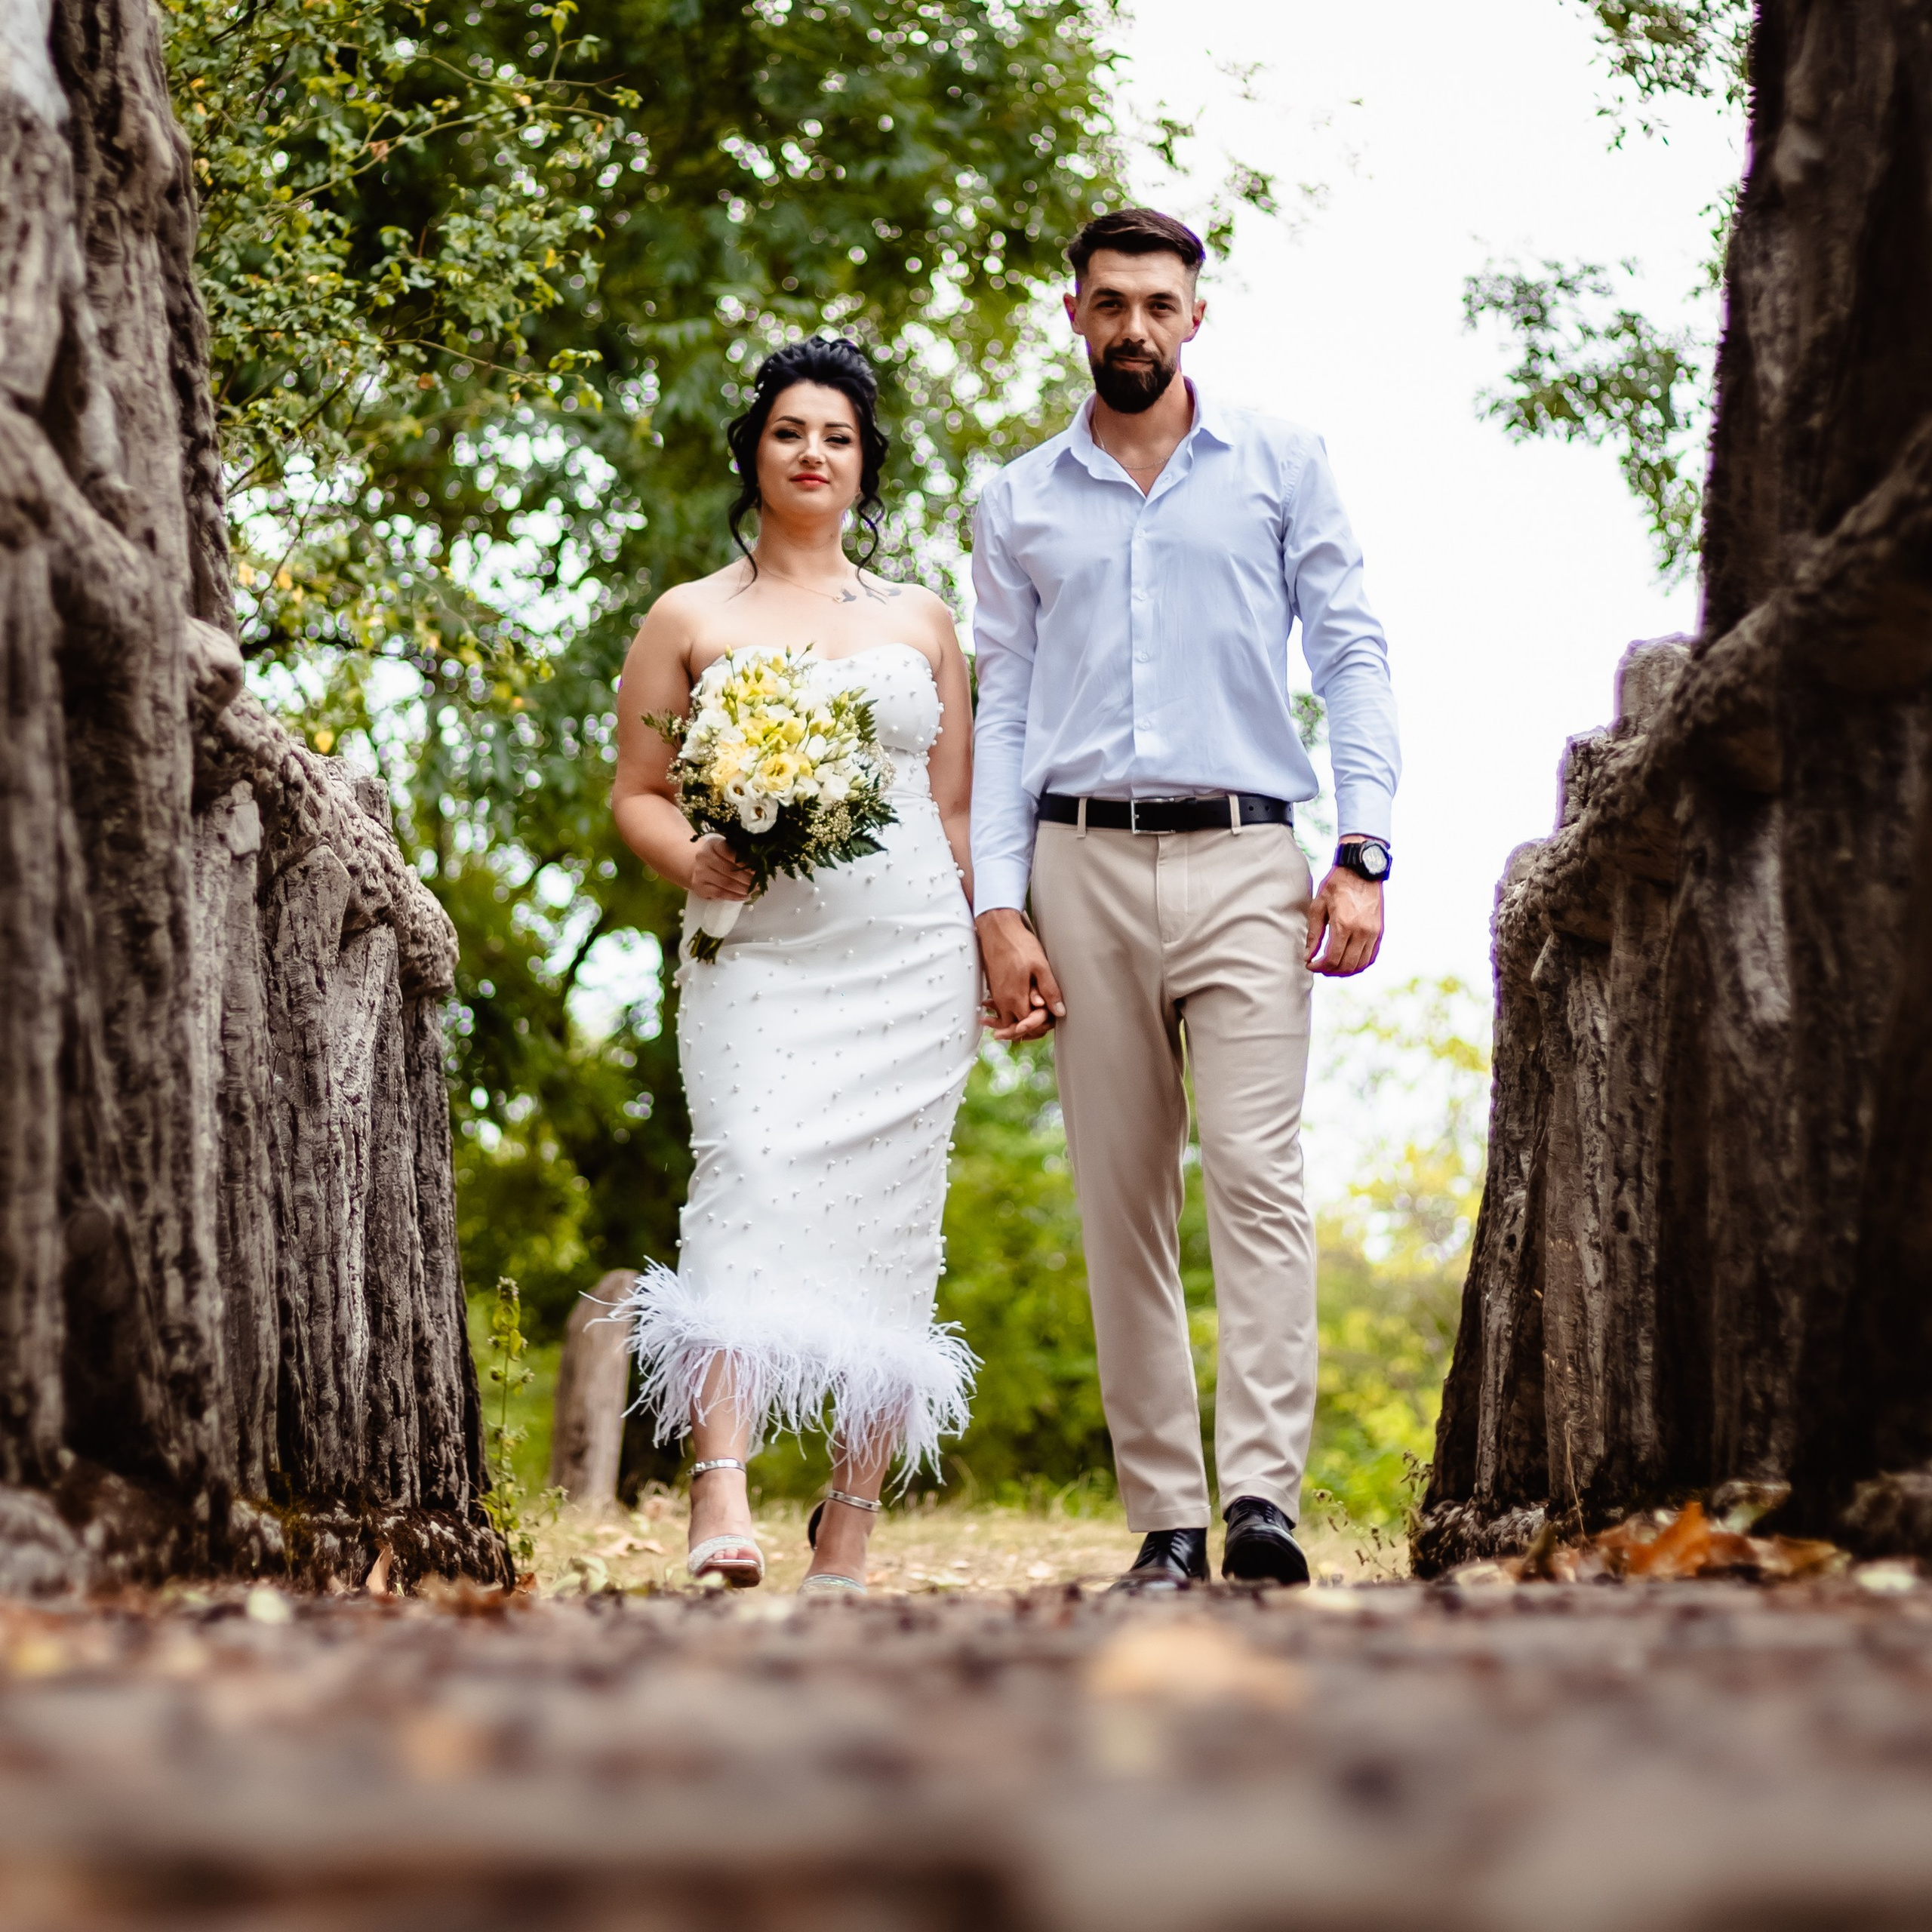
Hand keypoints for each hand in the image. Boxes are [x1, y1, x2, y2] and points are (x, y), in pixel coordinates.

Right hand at [688, 833, 753, 900]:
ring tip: (753, 890)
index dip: (745, 862)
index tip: (757, 869)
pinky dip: (734, 896)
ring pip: (725, 883)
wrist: (697, 867)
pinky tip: (744, 896)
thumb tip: (760, 865)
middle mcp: (704, 857)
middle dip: (747, 878)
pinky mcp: (699, 886)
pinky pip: (719, 893)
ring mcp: (700, 872)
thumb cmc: (718, 858)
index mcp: (713, 845)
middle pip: (729, 870)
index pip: (729, 852)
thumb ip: (740, 854)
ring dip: (742, 888)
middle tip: (758, 883)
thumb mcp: (726, 850)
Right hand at [977, 908, 1065, 1040]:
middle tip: (1045, 1022)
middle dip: (1030, 1028)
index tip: (1051, 1015)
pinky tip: (1018, 1009)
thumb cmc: (1018, 944)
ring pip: (1007, 1020)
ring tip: (1033, 1020)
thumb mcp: (1040, 966)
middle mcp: (1003, 1001)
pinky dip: (1009, 1014)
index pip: (1028, 1025)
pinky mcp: (994, 989)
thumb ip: (1050, 991)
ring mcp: (997, 996)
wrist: (997, 930)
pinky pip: (1001, 1010)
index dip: (1041, 1024)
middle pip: (1016, 1027)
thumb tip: (1059, 1011)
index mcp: (1016, 998)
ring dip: (1019, 1023)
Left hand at [1306, 859, 1383, 976]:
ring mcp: (1373, 932)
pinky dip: (1359, 964)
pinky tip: (1347, 961)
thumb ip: (1313, 934)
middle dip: (1330, 971)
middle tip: (1319, 967)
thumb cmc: (1336, 885)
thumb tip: (1308, 956)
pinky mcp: (1380, 931)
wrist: (1361, 870)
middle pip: (1347, 965)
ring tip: (1331, 966)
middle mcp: (1362, 931)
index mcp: (1344, 925)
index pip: (1332, 959)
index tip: (1310, 964)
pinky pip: (1371, 956)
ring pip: (1361, 964)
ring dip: (1345, 970)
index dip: (1319, 967)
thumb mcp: (1318, 906)